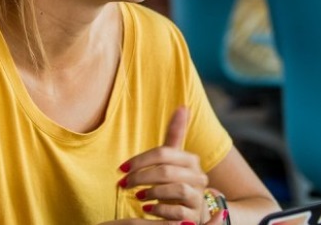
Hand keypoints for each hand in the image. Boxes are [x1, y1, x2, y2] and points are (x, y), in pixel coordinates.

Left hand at [118, 106, 209, 224]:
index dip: (140, 160)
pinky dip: (159, 210)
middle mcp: (199, 177)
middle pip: (167, 171)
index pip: (164, 153)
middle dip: (140, 177)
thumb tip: (183, 106)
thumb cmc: (176, 182)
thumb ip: (176, 135)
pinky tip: (147, 209)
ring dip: (151, 192)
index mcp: (191, 160)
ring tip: (137, 196)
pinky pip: (177, 212)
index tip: (121, 168)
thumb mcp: (174, 160)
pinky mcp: (194, 217)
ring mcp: (198, 198)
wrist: (191, 212)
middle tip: (123, 184)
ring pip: (176, 190)